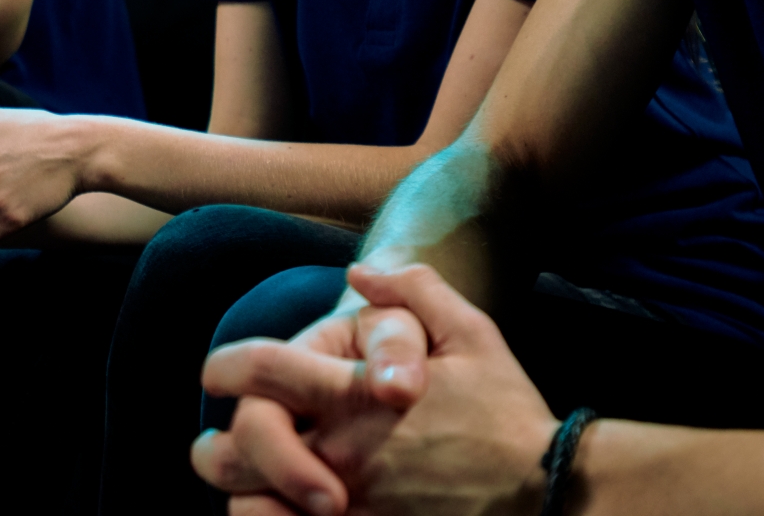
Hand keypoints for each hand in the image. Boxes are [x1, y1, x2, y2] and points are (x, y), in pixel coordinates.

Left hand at [195, 264, 559, 515]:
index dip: (225, 367)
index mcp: (357, 395)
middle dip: (216, 449)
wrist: (549, 489)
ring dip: (245, 498)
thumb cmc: (506, 411)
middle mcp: (343, 452)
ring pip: (254, 510)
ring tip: (248, 492)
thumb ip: (414, 290)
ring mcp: (352, 506)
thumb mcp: (473, 332)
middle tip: (214, 449)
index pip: (261, 372)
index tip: (216, 373)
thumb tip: (360, 272)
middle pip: (239, 449)